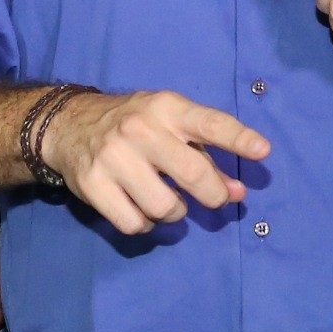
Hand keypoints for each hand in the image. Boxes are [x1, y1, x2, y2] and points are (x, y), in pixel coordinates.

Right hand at [42, 89, 271, 235]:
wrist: (69, 125)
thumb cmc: (135, 124)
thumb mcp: (171, 126)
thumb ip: (207, 156)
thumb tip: (237, 192)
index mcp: (166, 108)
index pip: (209, 122)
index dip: (238, 139)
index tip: (263, 151)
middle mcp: (141, 129)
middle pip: (193, 174)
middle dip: (213, 195)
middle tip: (214, 199)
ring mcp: (114, 158)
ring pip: (165, 207)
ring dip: (176, 212)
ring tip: (169, 200)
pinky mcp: (93, 185)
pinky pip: (134, 223)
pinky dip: (146, 224)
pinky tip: (142, 209)